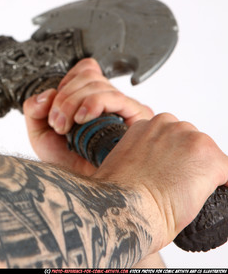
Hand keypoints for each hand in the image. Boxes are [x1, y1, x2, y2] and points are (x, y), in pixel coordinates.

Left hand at [23, 58, 152, 175]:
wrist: (86, 191)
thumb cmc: (69, 165)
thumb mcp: (40, 133)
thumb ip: (34, 109)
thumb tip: (46, 94)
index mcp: (91, 99)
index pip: (85, 69)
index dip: (66, 82)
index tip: (53, 107)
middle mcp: (110, 101)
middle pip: (88, 75)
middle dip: (63, 97)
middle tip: (56, 123)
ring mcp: (124, 108)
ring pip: (97, 83)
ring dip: (72, 103)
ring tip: (65, 128)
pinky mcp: (137, 117)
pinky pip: (114, 97)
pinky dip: (91, 104)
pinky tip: (82, 119)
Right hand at [93, 113, 227, 251]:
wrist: (123, 207)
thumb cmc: (116, 195)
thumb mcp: (119, 165)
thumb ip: (135, 157)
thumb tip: (146, 172)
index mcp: (143, 126)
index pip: (168, 137)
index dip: (169, 159)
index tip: (165, 174)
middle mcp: (168, 125)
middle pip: (189, 142)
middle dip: (187, 163)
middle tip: (175, 186)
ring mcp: (191, 140)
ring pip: (208, 155)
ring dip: (203, 173)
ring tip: (185, 194)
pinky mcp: (212, 158)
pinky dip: (223, 185)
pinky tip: (206, 197)